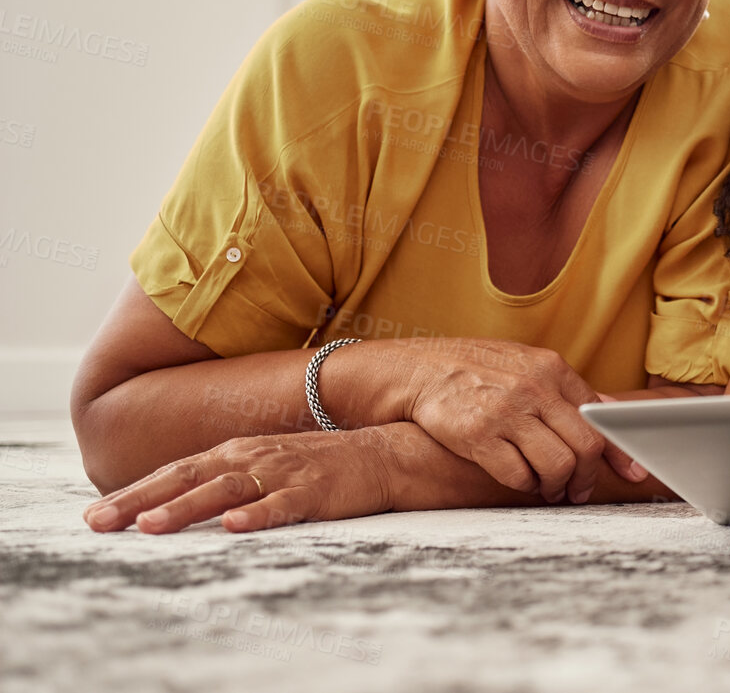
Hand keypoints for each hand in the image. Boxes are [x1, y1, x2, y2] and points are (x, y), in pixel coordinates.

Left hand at [82, 426, 411, 533]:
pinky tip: (235, 527)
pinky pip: (283, 505)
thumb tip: (167, 501)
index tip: (94, 516)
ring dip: (188, 508)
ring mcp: (284, 472)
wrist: (386, 453)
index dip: (133, 492)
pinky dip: (258, 515)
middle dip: (140, 500)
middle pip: (188, 479)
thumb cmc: (318, 463)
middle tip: (101, 522)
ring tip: (152, 526)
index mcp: (236, 451)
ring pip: (227, 491)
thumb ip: (220, 478)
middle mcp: (253, 457)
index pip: (175, 472)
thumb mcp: (262, 463)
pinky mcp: (315, 490)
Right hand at [397, 338, 642, 502]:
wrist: (419, 370)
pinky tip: (521, 481)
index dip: (619, 451)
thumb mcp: (526, 366)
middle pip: (586, 446)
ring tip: (549, 489)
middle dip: (587, 477)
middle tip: (577, 491)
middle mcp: (534, 388)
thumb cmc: (477, 371)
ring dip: (557, 486)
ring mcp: (507, 411)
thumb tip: (610, 410)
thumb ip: (564, 390)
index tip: (633, 473)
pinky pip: (519, 476)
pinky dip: (525, 486)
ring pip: (558, 465)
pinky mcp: (479, 436)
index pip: (600, 416)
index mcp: (552, 368)